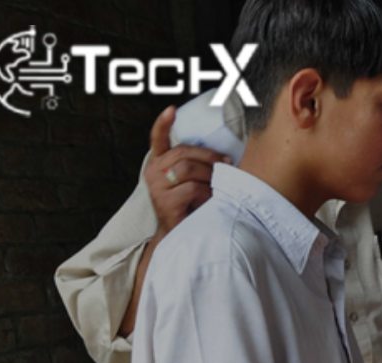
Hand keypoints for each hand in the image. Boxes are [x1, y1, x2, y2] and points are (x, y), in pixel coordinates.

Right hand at [144, 105, 228, 240]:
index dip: (163, 123)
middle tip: (227, 162)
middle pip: (183, 153)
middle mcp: (154, 171)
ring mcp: (157, 186)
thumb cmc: (192, 204)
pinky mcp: (165, 201)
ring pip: (189, 169)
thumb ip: (198, 164)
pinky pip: (193, 188)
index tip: (171, 109)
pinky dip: (207, 194)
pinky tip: (209, 201)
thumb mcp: (194, 180)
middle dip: (209, 156)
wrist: (182, 234)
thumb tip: (224, 153)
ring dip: (209, 177)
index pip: (157, 138)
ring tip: (217, 187)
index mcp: (160, 162)